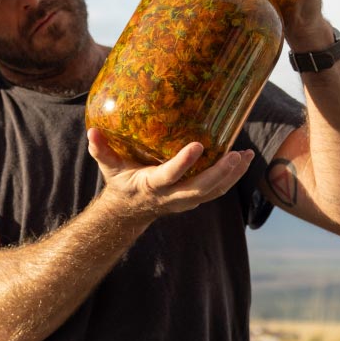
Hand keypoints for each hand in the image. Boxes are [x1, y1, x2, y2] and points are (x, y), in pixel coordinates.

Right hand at [87, 128, 253, 222]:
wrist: (131, 209)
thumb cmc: (121, 182)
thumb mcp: (108, 167)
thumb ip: (100, 150)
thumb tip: (92, 131)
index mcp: (151, 185)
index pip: (169, 176)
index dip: (183, 163)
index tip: (198, 146)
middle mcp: (172, 196)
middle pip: (201, 188)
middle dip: (220, 173)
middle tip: (235, 155)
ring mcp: (186, 199)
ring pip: (214, 191)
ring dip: (232, 175)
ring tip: (247, 155)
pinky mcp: (195, 198)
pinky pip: (217, 190)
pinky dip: (232, 177)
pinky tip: (244, 160)